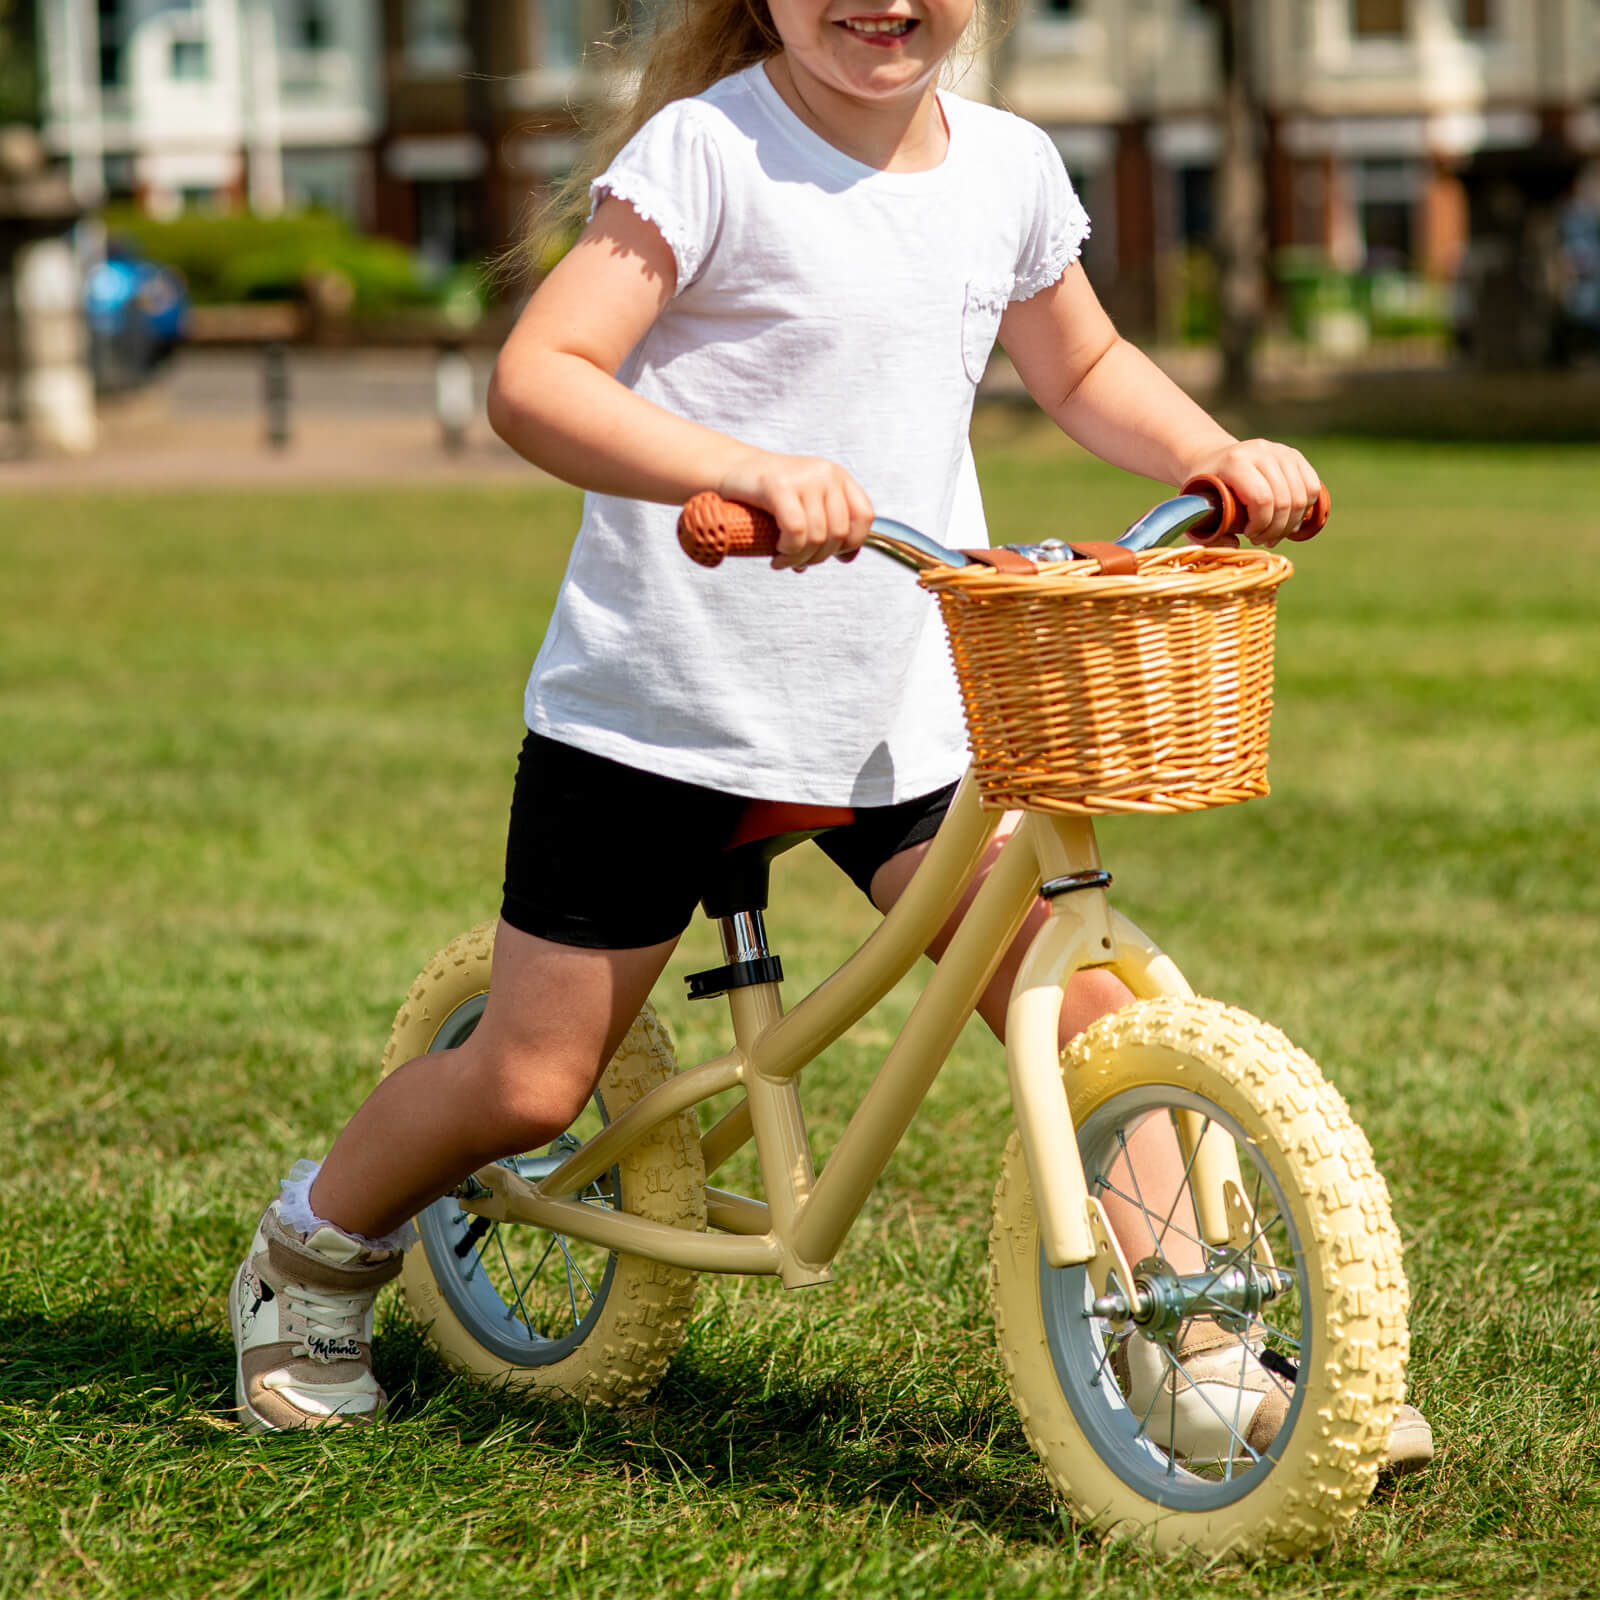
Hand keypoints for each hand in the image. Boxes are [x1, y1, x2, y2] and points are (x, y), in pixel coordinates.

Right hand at [717, 451, 874, 569]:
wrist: (727, 471)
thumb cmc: (766, 496)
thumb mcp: (805, 506)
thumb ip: (827, 527)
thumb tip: (846, 559)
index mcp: (837, 477)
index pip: (864, 516)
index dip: (852, 543)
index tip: (832, 556)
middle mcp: (826, 473)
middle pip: (839, 533)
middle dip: (818, 557)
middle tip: (796, 562)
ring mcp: (804, 477)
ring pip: (817, 536)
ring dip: (799, 559)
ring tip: (782, 561)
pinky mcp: (778, 486)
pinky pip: (796, 531)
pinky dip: (789, 551)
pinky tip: (777, 555)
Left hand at [1184, 440, 1323, 547]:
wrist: (1213, 460)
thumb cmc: (1204, 490)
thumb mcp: (1196, 510)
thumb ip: (1208, 533)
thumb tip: (1236, 544)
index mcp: (1235, 462)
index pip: (1261, 499)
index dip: (1260, 524)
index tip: (1248, 534)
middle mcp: (1261, 451)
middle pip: (1284, 500)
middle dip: (1275, 529)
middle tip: (1260, 539)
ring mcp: (1281, 451)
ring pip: (1302, 497)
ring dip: (1290, 523)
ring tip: (1273, 532)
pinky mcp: (1295, 456)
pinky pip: (1313, 487)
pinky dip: (1305, 509)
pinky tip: (1289, 519)